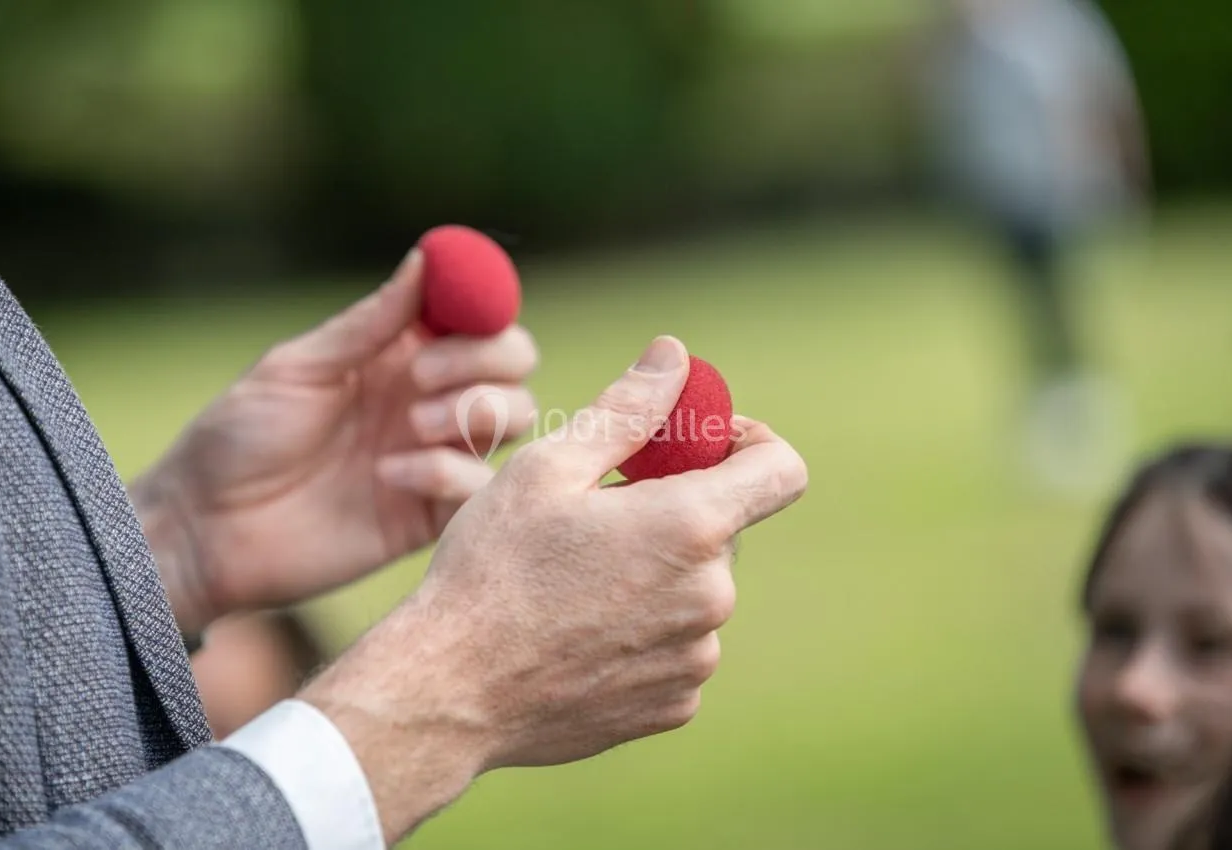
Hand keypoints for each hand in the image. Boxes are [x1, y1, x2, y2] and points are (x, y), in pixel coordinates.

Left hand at [132, 250, 538, 633]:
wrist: (207, 529)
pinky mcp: (433, 514)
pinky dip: (449, 472)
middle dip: (484, 359)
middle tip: (422, 377)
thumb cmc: (239, 437)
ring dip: (475, 411)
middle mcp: (429, 399)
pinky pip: (483, 485)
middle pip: (514, 363)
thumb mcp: (300, 367)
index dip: (484, 305)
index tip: (459, 312)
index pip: (478, 316)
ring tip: (411, 428)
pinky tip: (389, 479)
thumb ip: (370, 322)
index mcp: (399, 353)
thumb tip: (426, 257)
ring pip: (516, 417)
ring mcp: (435, 455)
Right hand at [299, 336, 807, 843]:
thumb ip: (627, 407)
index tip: (697, 445)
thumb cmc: (491, 569)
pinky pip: (676, 647)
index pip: (782, 470)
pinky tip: (577, 632)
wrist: (449, 692)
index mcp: (691, 526)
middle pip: (722, 530)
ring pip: (694, 590)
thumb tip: (675, 354)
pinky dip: (642, 630)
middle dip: (673, 510)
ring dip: (654, 573)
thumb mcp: (549, 468)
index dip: (749, 443)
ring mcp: (696, 658)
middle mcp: (712, 596)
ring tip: (574, 581)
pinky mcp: (673, 705)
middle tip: (597, 515)